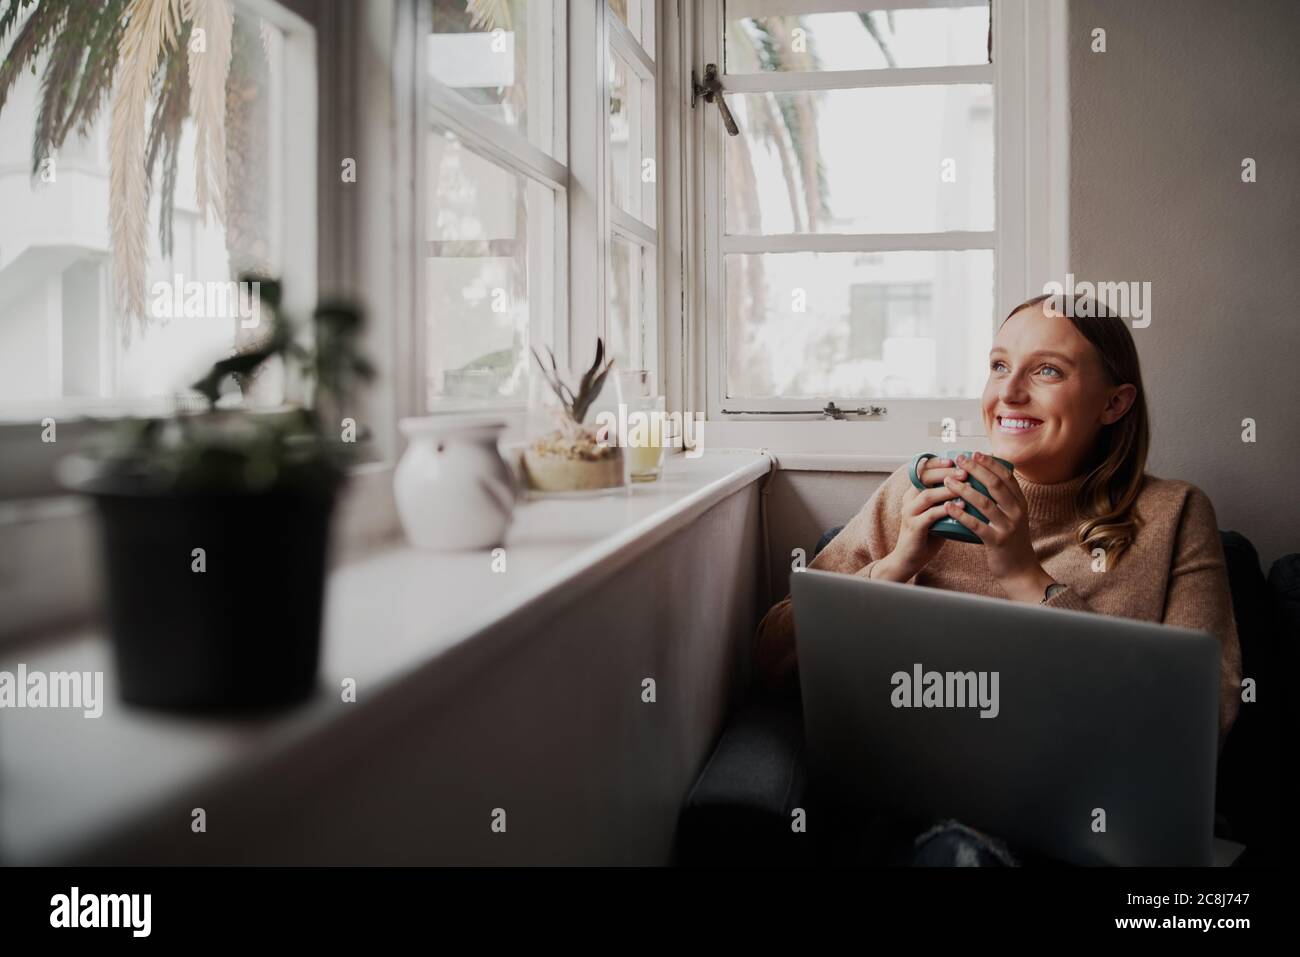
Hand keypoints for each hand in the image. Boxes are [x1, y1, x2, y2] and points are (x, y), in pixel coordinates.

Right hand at [875, 456, 962, 581]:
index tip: (955, 459)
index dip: (937, 463)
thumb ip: (947, 500)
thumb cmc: (927, 535)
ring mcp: (910, 513)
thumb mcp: (937, 513)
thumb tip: (973, 486)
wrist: (909, 559)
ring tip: (967, 485)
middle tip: (965, 470)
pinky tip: (961, 505)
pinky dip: (946, 509)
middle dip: (946, 472)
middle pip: (924, 478)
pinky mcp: (914, 527)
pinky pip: (930, 515)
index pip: (922, 470)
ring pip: (928, 495)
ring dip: (948, 489)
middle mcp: (909, 500)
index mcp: (913, 493)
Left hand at [940, 452, 1053, 601]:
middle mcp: (1017, 512)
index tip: (975, 453)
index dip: (991, 463)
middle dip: (976, 469)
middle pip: (995, 485)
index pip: (1007, 477)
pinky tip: (947, 506)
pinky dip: (961, 514)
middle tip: (959, 460)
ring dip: (964, 489)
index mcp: (1020, 504)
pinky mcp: (998, 541)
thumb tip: (984, 479)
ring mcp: (1008, 527)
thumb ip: (1003, 501)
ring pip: (984, 503)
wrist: (1020, 571)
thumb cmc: (1010, 542)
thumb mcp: (1012, 518)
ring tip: (947, 481)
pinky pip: (976, 525)